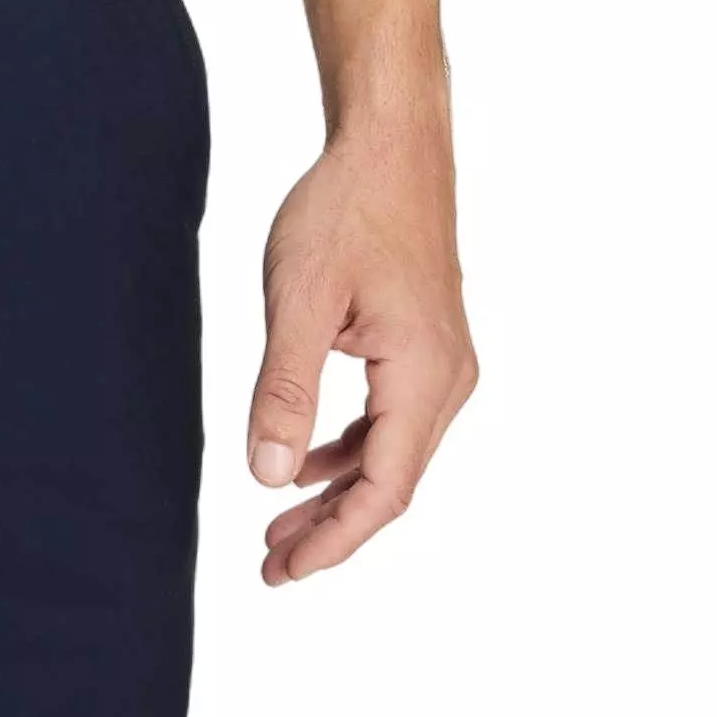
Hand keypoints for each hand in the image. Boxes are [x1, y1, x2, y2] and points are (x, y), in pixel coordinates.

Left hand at [245, 119, 477, 585]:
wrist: (390, 142)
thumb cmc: (345, 208)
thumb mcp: (299, 298)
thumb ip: (285, 389)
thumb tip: (268, 476)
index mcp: (423, 377)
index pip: (383, 490)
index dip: (334, 541)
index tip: (282, 573)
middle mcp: (448, 379)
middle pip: (391, 481)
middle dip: (331, 528)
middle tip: (270, 564)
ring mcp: (444, 361)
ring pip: (392, 452)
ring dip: (338, 489)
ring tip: (280, 524)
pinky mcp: (427, 342)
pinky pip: (392, 417)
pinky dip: (352, 446)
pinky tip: (308, 457)